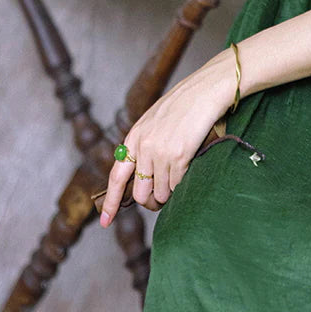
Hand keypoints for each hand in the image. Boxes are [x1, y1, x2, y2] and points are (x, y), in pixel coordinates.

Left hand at [100, 49, 233, 226]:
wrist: (205, 90)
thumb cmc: (183, 104)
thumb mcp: (153, 121)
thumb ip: (144, 145)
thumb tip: (142, 177)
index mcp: (134, 137)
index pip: (116, 177)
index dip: (110, 202)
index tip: (105, 221)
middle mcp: (144, 147)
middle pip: (140, 193)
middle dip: (151, 199)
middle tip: (162, 195)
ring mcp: (161, 153)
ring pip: (162, 193)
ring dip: (171, 190)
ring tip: (180, 171)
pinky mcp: (179, 156)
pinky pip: (178, 185)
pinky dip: (184, 183)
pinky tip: (189, 165)